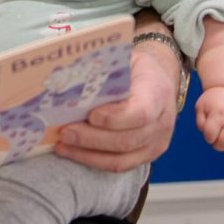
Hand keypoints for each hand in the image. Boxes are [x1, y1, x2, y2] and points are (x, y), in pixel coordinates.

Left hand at [54, 46, 177, 171]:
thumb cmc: (136, 67)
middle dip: (91, 138)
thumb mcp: (125, 58)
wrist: (159, 79)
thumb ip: (105, 68)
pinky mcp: (147, 156)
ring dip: (88, 153)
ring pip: (121, 158)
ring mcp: (156, 143)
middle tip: (64, 131)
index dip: (115, 118)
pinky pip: (119, 165)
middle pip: (127, 139)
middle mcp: (162, 123)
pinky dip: (93, 161)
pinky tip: (72, 152)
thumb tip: (69, 74)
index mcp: (157, 93)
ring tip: (62, 143)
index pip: (141, 113)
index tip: (90, 115)